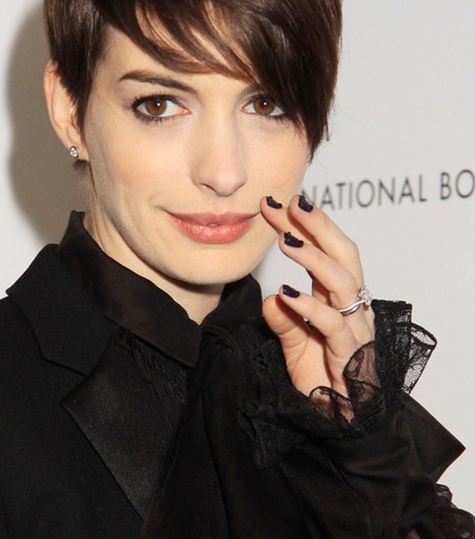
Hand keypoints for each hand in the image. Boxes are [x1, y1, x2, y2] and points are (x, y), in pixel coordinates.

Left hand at [260, 195, 374, 397]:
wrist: (341, 422)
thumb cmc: (322, 379)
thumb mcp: (294, 345)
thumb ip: (283, 322)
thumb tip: (269, 298)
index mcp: (337, 299)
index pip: (325, 252)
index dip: (304, 227)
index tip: (275, 204)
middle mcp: (351, 307)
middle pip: (343, 254)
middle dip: (318, 225)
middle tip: (290, 202)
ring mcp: (355, 328)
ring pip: (342, 281)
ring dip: (313, 256)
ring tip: (284, 239)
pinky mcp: (352, 354)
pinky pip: (332, 324)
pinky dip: (309, 306)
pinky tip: (286, 293)